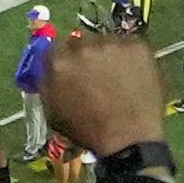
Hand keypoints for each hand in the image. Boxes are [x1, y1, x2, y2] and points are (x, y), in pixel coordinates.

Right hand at [36, 30, 167, 164]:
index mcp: (58, 61)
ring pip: (107, 43)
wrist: (129, 139)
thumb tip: (49, 68)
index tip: (73, 71)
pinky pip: (130, 46)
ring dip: (108, 56)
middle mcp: (83, 46)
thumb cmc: (88, 131)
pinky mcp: (136, 45)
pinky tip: (133, 76)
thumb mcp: (53, 111)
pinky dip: (130, 58)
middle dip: (86, 57)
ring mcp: (112, 43)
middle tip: (97, 77)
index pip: (55, 47)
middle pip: (81, 42)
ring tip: (118, 79)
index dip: (65, 60)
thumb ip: (47, 83)